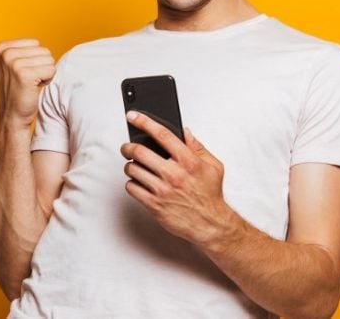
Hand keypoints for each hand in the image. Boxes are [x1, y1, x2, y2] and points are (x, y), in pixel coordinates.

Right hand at [0, 39, 54, 128]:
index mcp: (1, 47)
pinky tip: (34, 88)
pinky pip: (51, 70)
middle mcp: (5, 53)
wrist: (12, 116)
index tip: (22, 73)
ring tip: (30, 84)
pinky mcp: (24, 75)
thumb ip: (23, 50)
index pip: (36, 43)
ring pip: (49, 60)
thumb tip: (40, 40)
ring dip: (44, 74)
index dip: (34, 59)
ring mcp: (13, 63)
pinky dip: (47, 80)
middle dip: (40, 66)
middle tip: (28, 80)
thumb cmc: (17, 90)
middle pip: (44, 50)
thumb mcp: (13, 64)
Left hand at [119, 111, 234, 244]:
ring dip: (129, 166)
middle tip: (126, 147)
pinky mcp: (154, 205)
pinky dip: (131, 183)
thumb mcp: (213, 166)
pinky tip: (139, 183)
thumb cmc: (210, 194)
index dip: (144, 122)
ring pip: (132, 170)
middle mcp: (174, 174)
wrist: (210, 224)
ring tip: (134, 167)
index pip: (162, 134)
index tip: (132, 115)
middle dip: (128, 147)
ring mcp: (162, 190)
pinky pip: (132, 188)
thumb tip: (184, 131)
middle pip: (140, 152)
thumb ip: (197, 147)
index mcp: (188, 161)